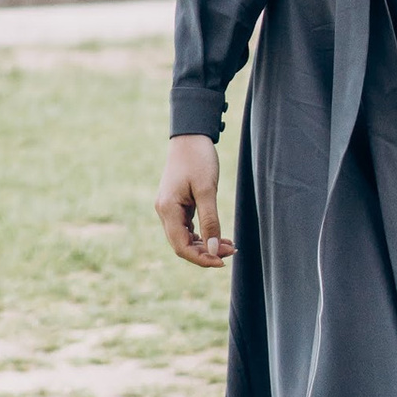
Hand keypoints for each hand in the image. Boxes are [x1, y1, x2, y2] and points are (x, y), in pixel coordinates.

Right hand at [157, 134, 229, 268]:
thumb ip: (210, 222)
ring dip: (206, 245)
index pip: (181, 246)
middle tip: (232, 251)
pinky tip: (220, 236)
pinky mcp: (176, 204)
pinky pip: (188, 227)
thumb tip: (214, 250)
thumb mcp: (207, 190)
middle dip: (206, 252)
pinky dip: (203, 234)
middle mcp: (164, 211)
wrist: (190, 135)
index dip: (201, 258)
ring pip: (185, 238)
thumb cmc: (198, 159)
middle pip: (182, 245)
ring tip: (230, 245)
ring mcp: (169, 208)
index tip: (222, 261)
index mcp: (167, 209)